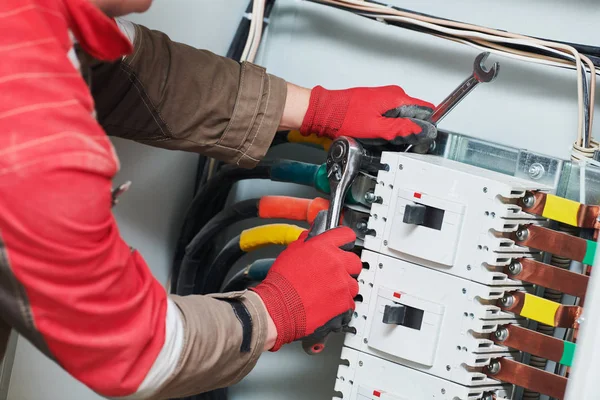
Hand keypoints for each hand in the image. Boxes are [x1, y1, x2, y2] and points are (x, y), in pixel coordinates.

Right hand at [251, 227, 361, 350]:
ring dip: (344, 287)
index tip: (346, 244)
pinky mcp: (344, 302)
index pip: (346, 235)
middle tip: (337, 273)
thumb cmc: (282, 282)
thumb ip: (305, 242)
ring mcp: (342, 282)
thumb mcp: (291, 252)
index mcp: (323, 247)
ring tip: (329, 292)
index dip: (346, 240)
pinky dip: (342, 304)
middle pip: (355, 261)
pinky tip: (329, 304)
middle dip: (348, 267)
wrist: (279, 306)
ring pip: (354, 284)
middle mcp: (335, 262)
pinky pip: (350, 302)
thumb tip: (310, 238)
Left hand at [300, 85, 435, 144]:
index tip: (421, 135)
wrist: (325, 111)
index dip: (426, 124)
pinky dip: (386, 124)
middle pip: (413, 114)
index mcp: (396, 97)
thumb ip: (399, 129)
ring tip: (382, 136)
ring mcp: (384, 97)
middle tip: (396, 140)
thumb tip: (419, 130)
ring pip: (400, 115)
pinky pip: (389, 115)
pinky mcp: (376, 102)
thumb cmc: (344, 116)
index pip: (425, 109)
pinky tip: (376, 131)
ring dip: (396, 127)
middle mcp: (392, 94)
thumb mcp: (375, 129)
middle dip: (408, 128)